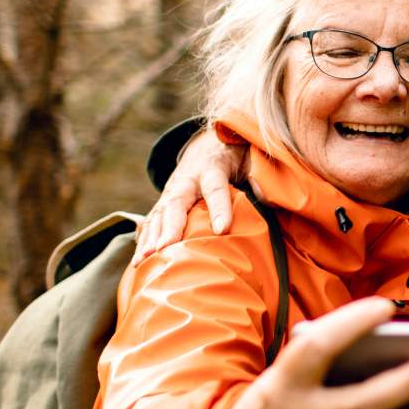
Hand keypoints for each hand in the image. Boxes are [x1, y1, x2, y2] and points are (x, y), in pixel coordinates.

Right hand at [135, 128, 246, 260]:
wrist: (208, 145)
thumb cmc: (234, 157)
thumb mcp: (250, 159)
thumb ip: (259, 177)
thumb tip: (268, 198)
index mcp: (212, 167)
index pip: (216, 188)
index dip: (219, 208)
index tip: (222, 230)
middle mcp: (186, 180)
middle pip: (176, 204)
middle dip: (170, 227)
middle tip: (165, 249)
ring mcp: (171, 192)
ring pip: (158, 215)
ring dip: (150, 238)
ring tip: (145, 262)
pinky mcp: (163, 204)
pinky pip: (150, 223)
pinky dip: (143, 242)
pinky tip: (139, 263)